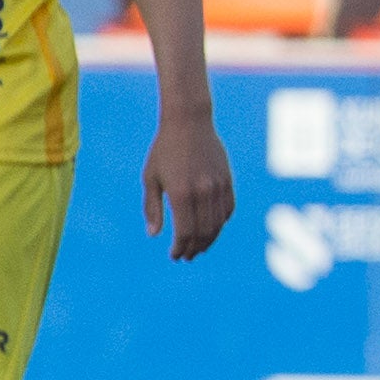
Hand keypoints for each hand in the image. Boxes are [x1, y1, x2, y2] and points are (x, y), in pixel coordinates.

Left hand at [144, 111, 233, 260]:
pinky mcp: (227, 180)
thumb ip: (153, 207)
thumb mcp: (151, 178)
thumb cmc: (164, 149)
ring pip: (218, 224)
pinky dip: (220, 223)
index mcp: (181, 193)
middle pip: (203, 232)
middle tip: (187, 256)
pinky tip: (211, 229)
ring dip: (209, 240)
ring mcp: (218, 186)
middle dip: (194, 248)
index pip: (185, 232)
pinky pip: (228, 209)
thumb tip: (154, 234)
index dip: (180, 248)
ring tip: (199, 247)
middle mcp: (202, 192)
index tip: (174, 255)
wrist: (189, 122)